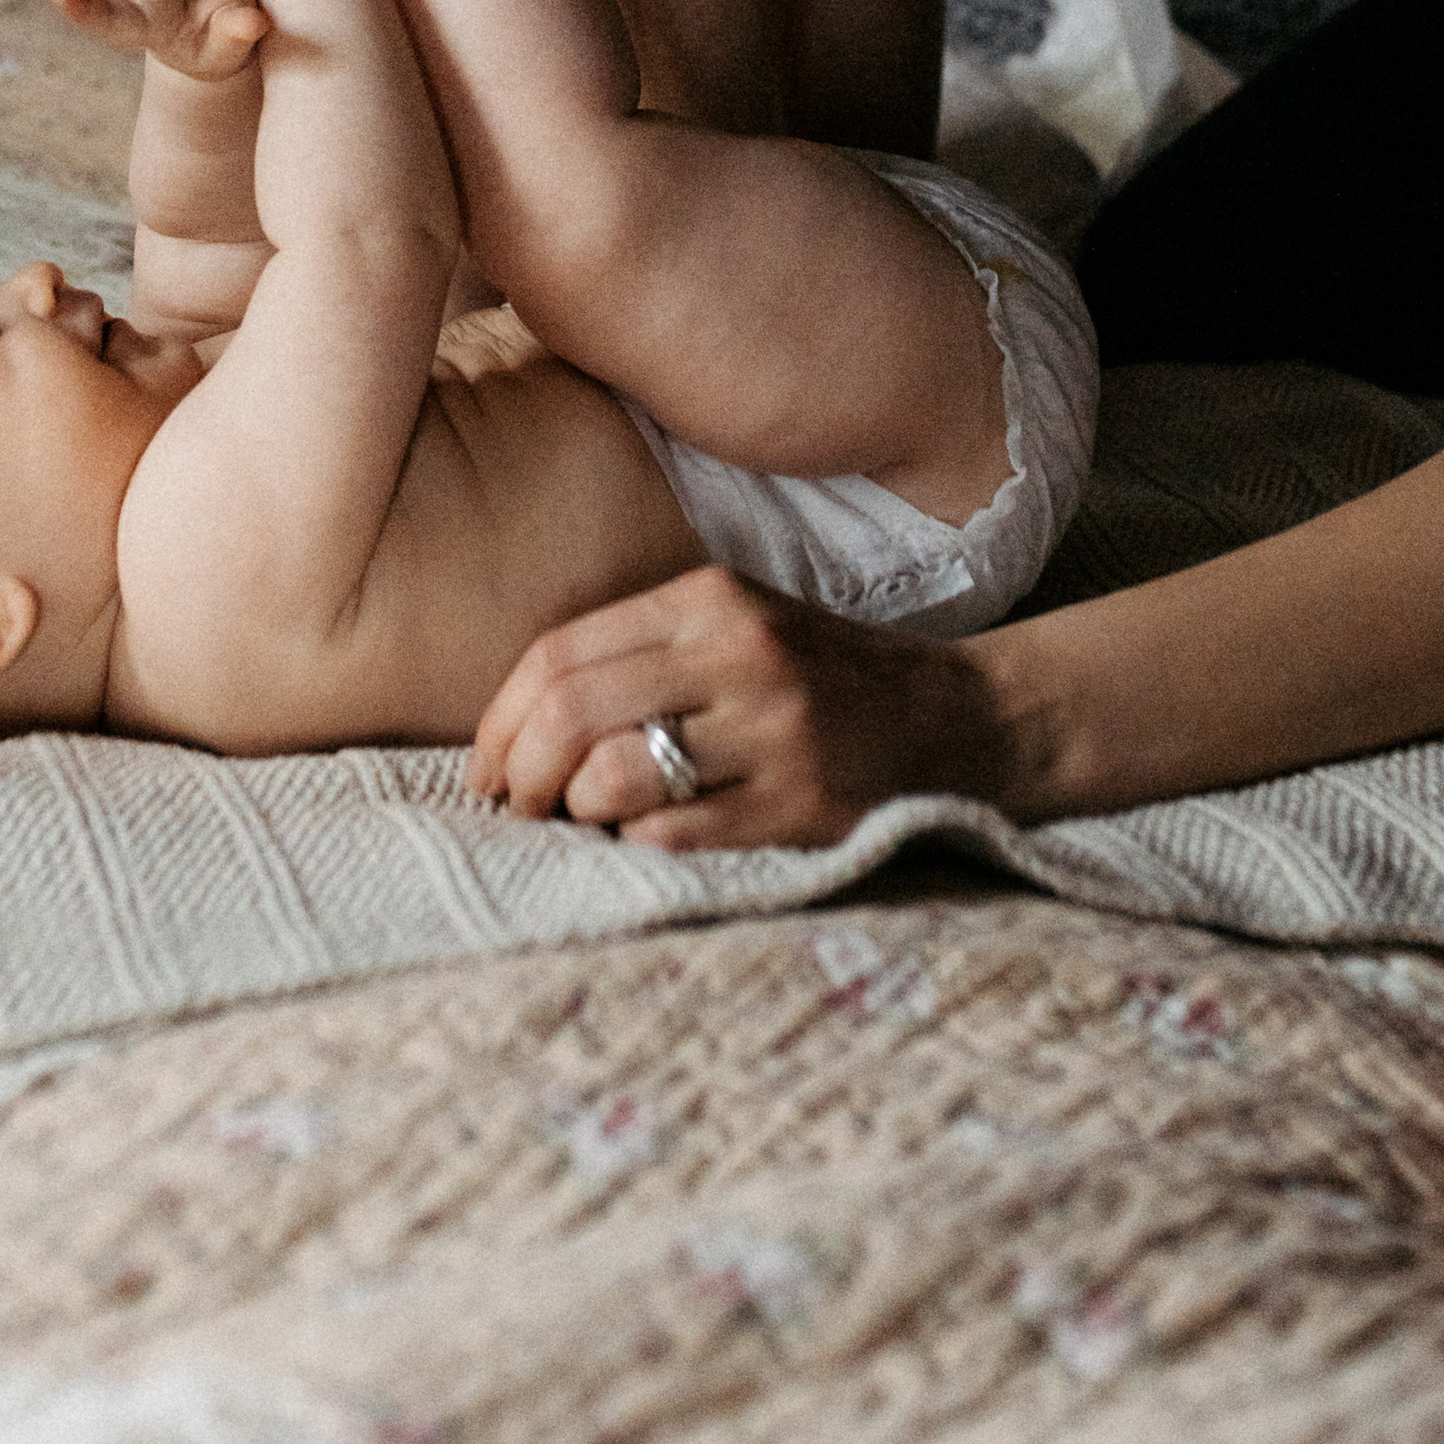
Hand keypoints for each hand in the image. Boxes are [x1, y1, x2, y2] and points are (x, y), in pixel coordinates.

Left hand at [468, 563, 986, 849]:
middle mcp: (738, 653)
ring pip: (613, 778)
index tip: (484, 767)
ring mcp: (772, 731)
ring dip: (574, 813)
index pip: (559, 653)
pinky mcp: (800, 805)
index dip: (499, 719)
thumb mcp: (736, 626)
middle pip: (571, 712)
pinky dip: (638, 844)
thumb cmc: (822, 676)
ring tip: (582, 823)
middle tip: (514, 807)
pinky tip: (646, 840)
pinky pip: (674, 835)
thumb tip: (518, 724)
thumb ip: (640, 653)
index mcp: (709, 598)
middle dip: (518, 771)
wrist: (959, 719)